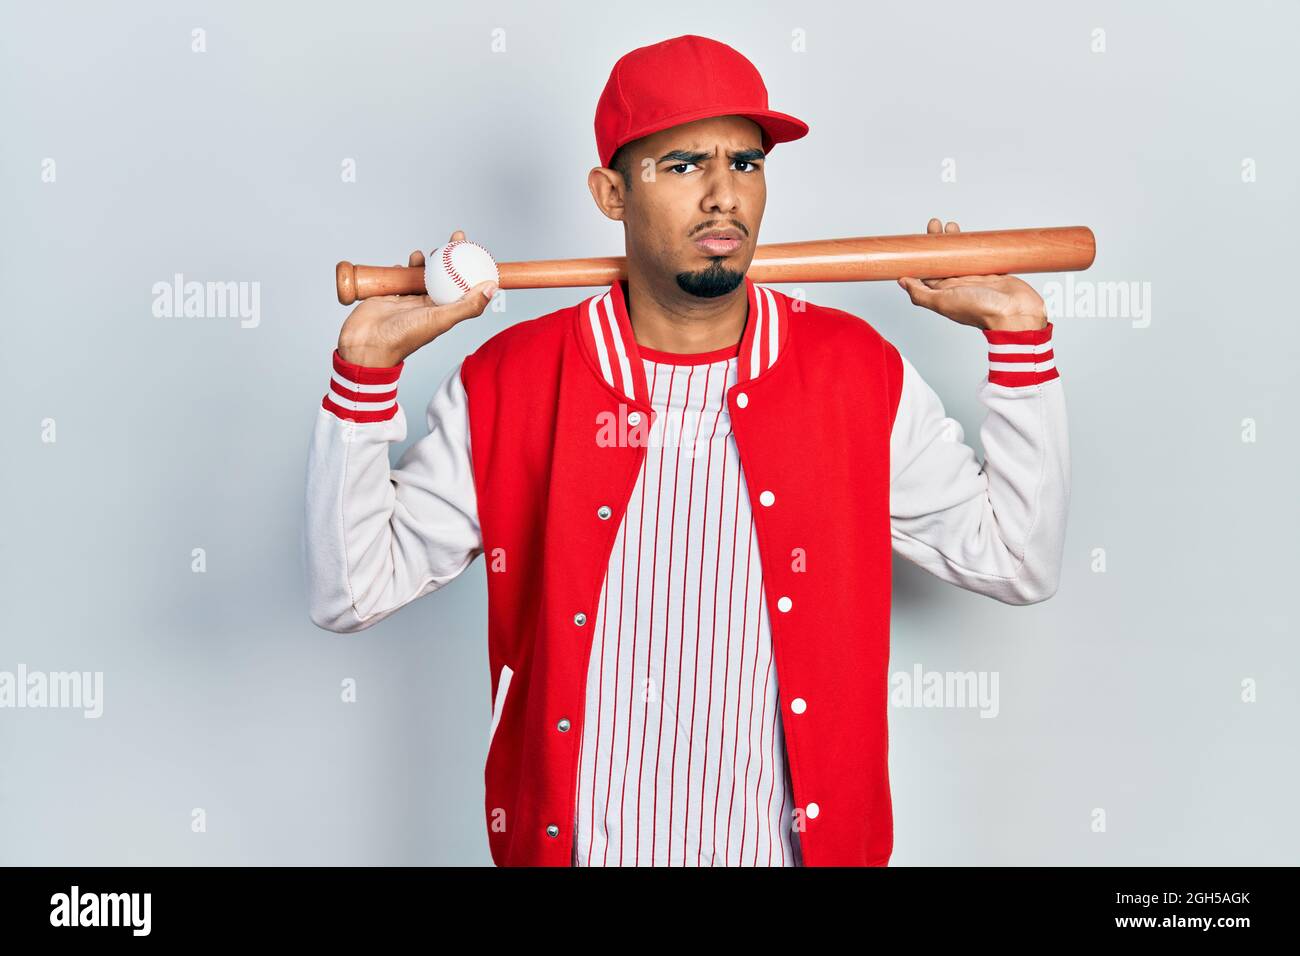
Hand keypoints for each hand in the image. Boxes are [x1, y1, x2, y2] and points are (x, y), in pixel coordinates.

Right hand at [337, 229, 496, 366]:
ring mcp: (409, 301)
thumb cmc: (404, 337)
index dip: (472, 269)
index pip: (464, 287)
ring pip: (422, 276)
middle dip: (451, 258)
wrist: (367, 344)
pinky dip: (402, 270)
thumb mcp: (440, 319)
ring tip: (422, 255)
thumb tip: (492, 288)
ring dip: (425, 262)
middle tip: (455, 239)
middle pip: (445, 277)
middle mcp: (428, 306)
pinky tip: (402, 266)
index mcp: (444, 312)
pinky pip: (399, 278)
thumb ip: (467, 306)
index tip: (476, 249)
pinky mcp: (390, 297)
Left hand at [897, 219, 1047, 331]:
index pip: (927, 271)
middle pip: (943, 260)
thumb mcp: (943, 302)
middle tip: (935, 225)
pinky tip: (972, 236)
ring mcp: (975, 278)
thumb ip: (921, 294)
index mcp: (944, 292)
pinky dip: (974, 245)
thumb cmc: (981, 310)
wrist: (1015, 312)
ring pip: (960, 256)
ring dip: (954, 241)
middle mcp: (958, 285)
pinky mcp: (991, 272)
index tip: (918, 239)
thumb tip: (902, 282)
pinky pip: (980, 256)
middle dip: (937, 242)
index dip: (921, 255)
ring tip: (950, 226)